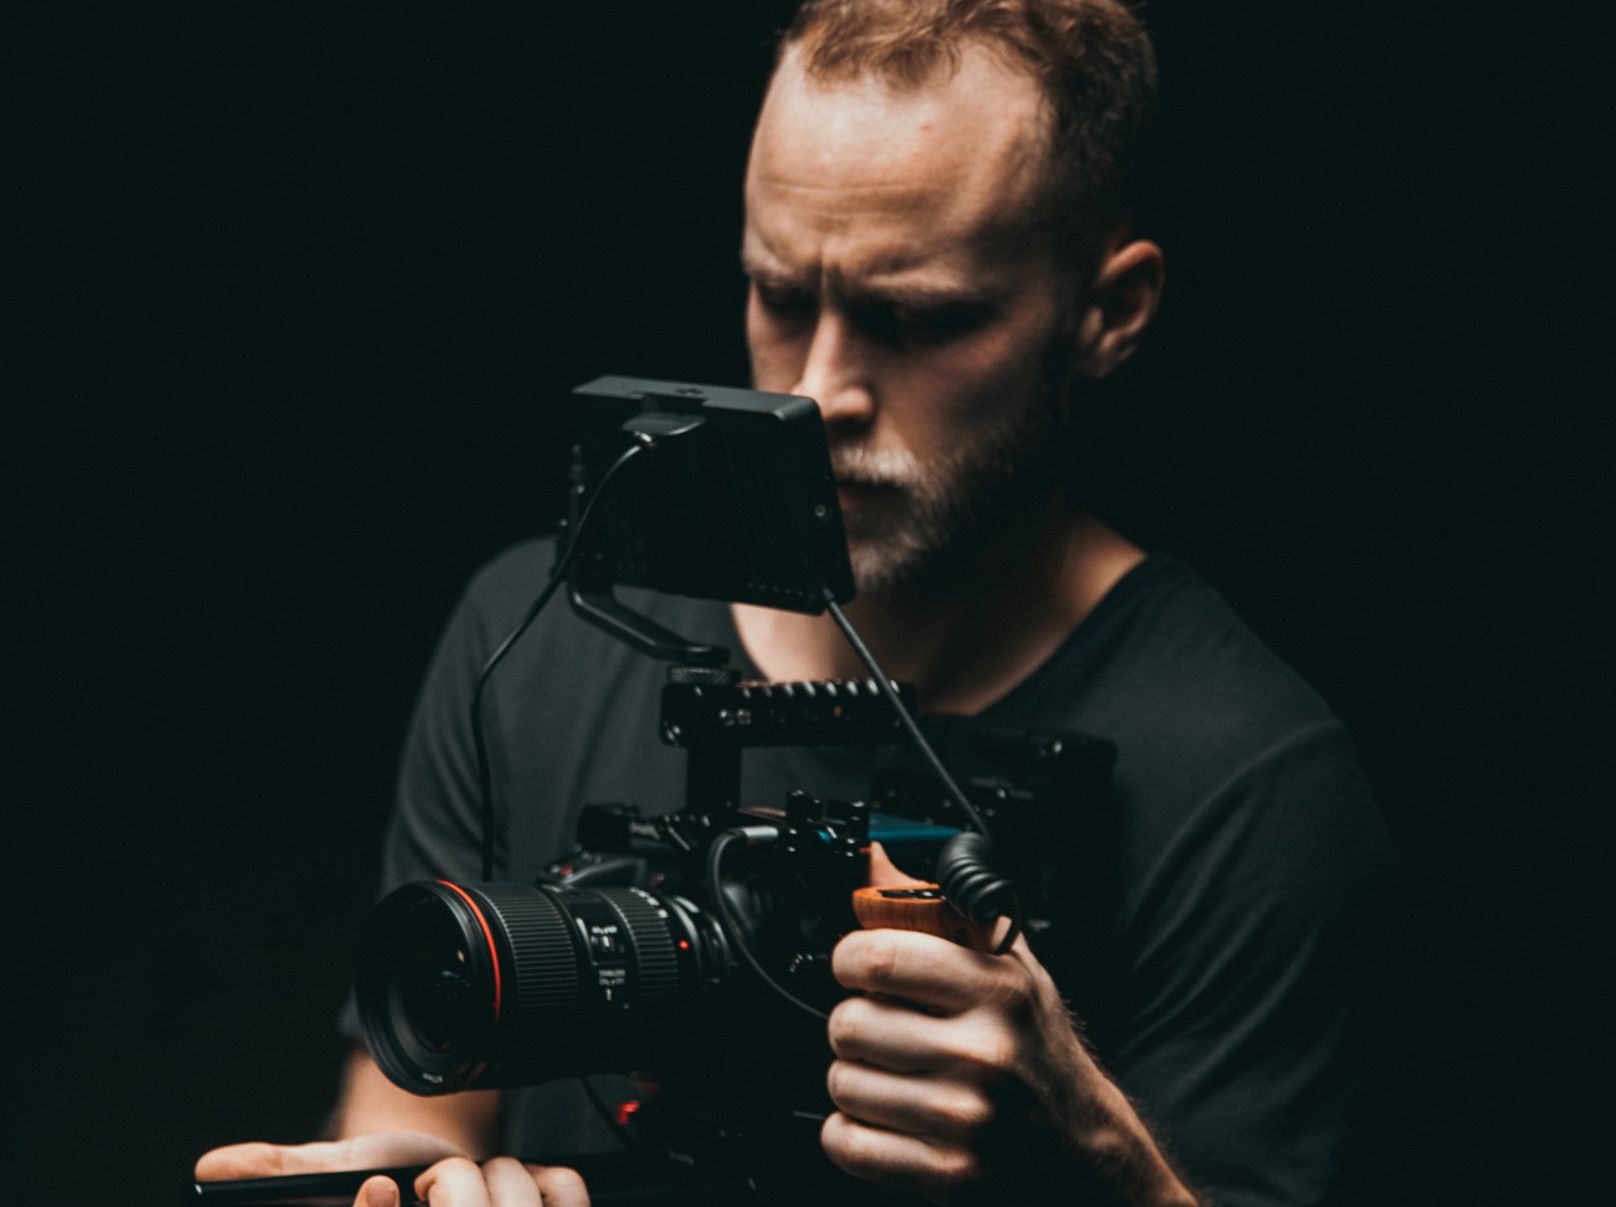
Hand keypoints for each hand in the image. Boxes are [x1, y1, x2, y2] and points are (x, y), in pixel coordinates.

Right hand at [195, 1131, 590, 1205]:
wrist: (454, 1176)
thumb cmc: (393, 1182)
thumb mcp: (334, 1174)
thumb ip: (282, 1172)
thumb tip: (210, 1169)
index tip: (382, 1186)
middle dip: (450, 1189)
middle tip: (429, 1183)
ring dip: (493, 1180)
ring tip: (469, 1187)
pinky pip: (557, 1191)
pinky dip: (542, 1177)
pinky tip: (516, 1187)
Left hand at [822, 848, 1193, 1204]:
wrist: (1081, 1146)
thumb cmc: (1036, 1047)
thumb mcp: (1006, 964)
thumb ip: (939, 911)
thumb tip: (873, 860)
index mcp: (996, 990)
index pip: (876, 957)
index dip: (851, 958)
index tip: (861, 966)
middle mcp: (983, 1053)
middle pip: (849, 1023)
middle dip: (856, 1024)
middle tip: (888, 1028)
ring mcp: (964, 1118)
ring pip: (843, 1083)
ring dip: (857, 1079)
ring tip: (899, 1075)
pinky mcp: (946, 1172)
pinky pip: (847, 1142)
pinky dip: (853, 1133)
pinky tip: (890, 1118)